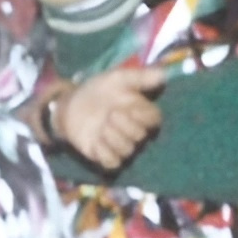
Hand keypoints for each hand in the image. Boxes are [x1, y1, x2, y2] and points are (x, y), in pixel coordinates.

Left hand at [52, 64, 168, 171]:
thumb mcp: (119, 78)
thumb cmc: (99, 90)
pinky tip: (95, 140)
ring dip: (112, 137)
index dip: (143, 115)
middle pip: (140, 136)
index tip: (129, 106)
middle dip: (125, 124)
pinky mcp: (105, 157)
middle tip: (110, 113)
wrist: (72, 103)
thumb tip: (165, 74)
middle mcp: (134, 132)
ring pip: (127, 150)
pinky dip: (104, 152)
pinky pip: (113, 162)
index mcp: (141, 113)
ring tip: (101, 126)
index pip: (154, 120)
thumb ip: (141, 77)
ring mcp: (120, 146)